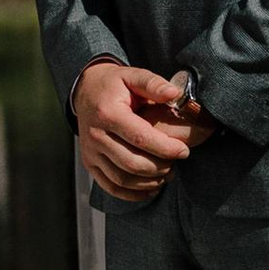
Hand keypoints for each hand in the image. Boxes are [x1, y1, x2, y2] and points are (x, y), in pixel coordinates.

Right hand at [74, 59, 210, 200]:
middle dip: (160, 167)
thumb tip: (176, 94)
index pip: (140, 137)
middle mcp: (95, 135)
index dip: (165, 148)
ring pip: (122, 178)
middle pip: (132, 162)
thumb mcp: (132, 75)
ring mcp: (90, 152)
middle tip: (175, 163)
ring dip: (148, 182)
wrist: (85, 91)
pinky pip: (110, 186)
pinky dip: (132, 194)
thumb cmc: (113, 84)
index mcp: (108, 112)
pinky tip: (150, 188)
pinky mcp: (89, 163)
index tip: (184, 151)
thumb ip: (154, 84)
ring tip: (166, 174)